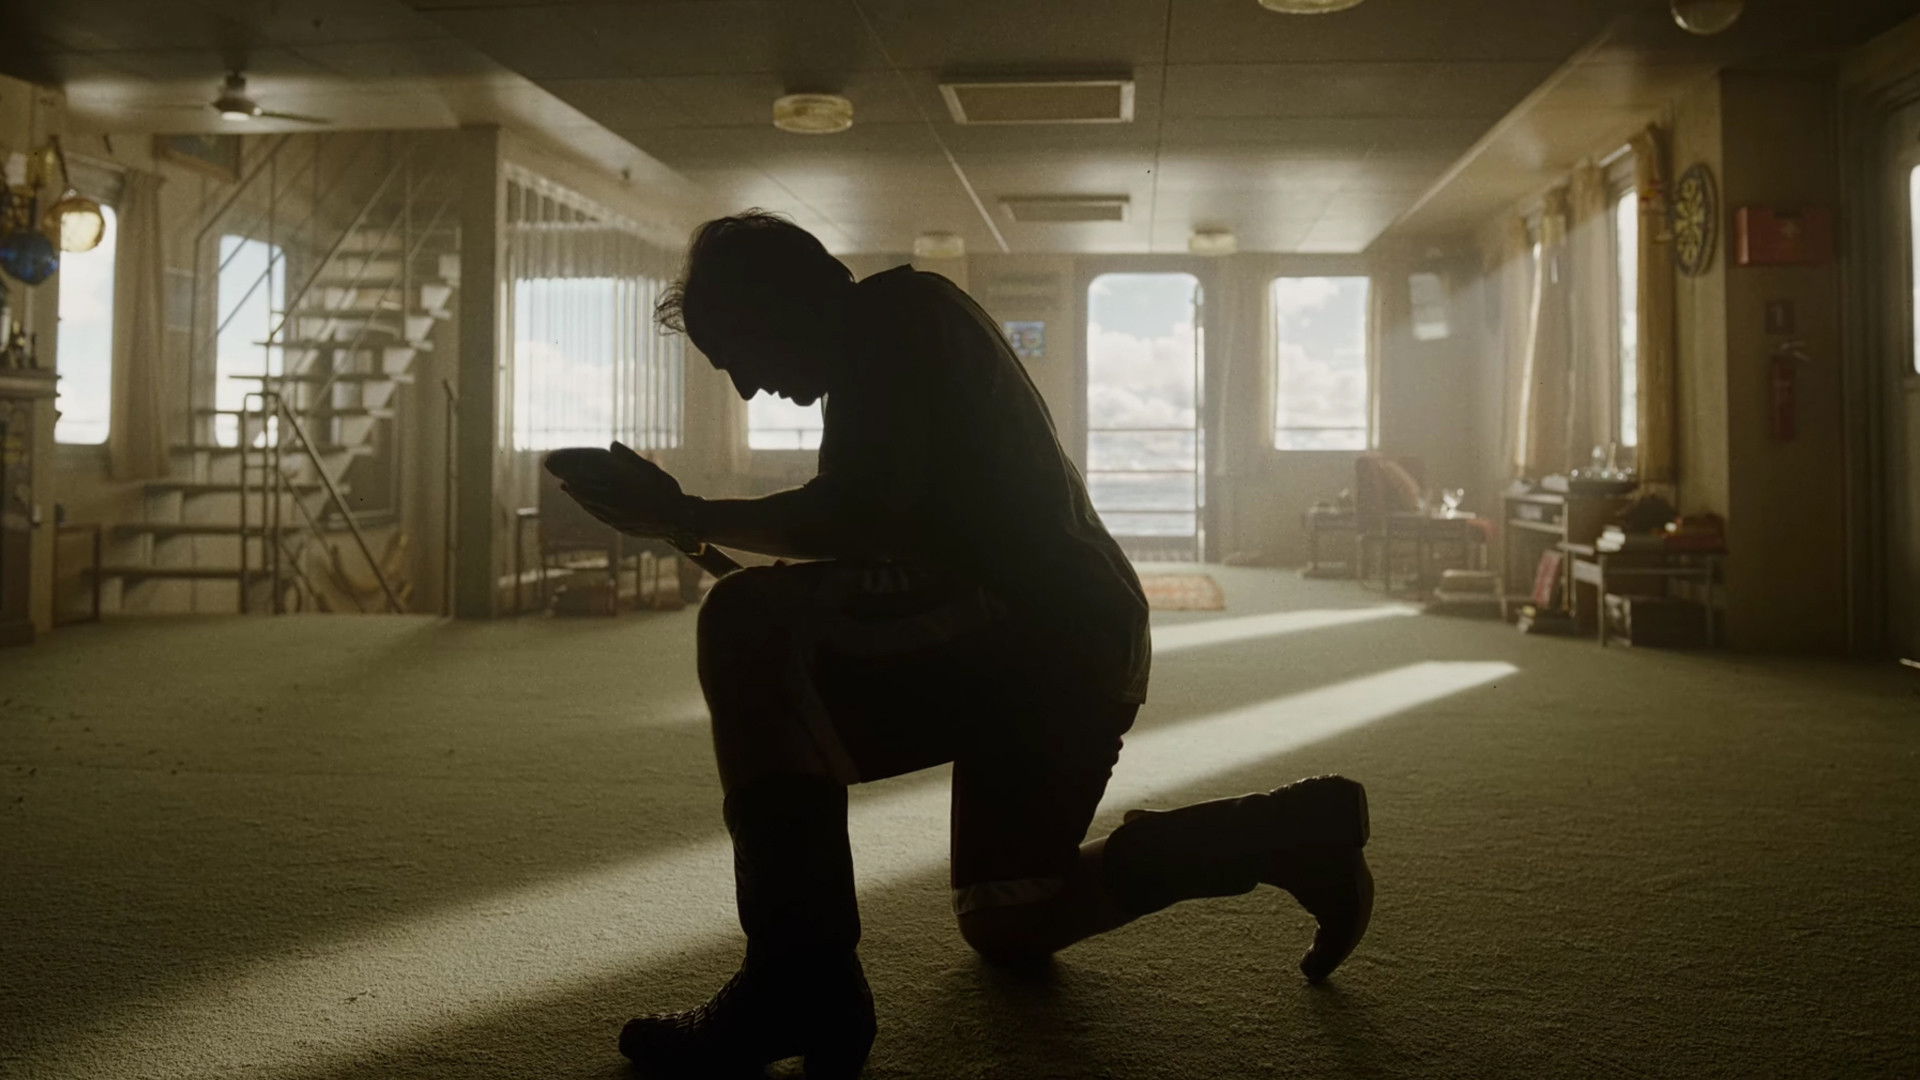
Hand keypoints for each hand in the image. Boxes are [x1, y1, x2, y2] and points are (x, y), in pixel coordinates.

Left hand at [549, 442, 697, 540]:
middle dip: (574, 491)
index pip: (591, 488)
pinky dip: (593, 511)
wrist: (682, 520)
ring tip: (571, 492)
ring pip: (594, 511)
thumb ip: (630, 459)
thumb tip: (611, 444)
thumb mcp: (652, 471)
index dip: (576, 481)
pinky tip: (590, 507)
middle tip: (562, 483)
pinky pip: (603, 519)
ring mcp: (620, 523)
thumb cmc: (668, 492)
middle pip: (589, 500)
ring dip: (581, 501)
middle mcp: (617, 511)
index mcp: (621, 495)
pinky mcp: (625, 530)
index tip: (565, 474)